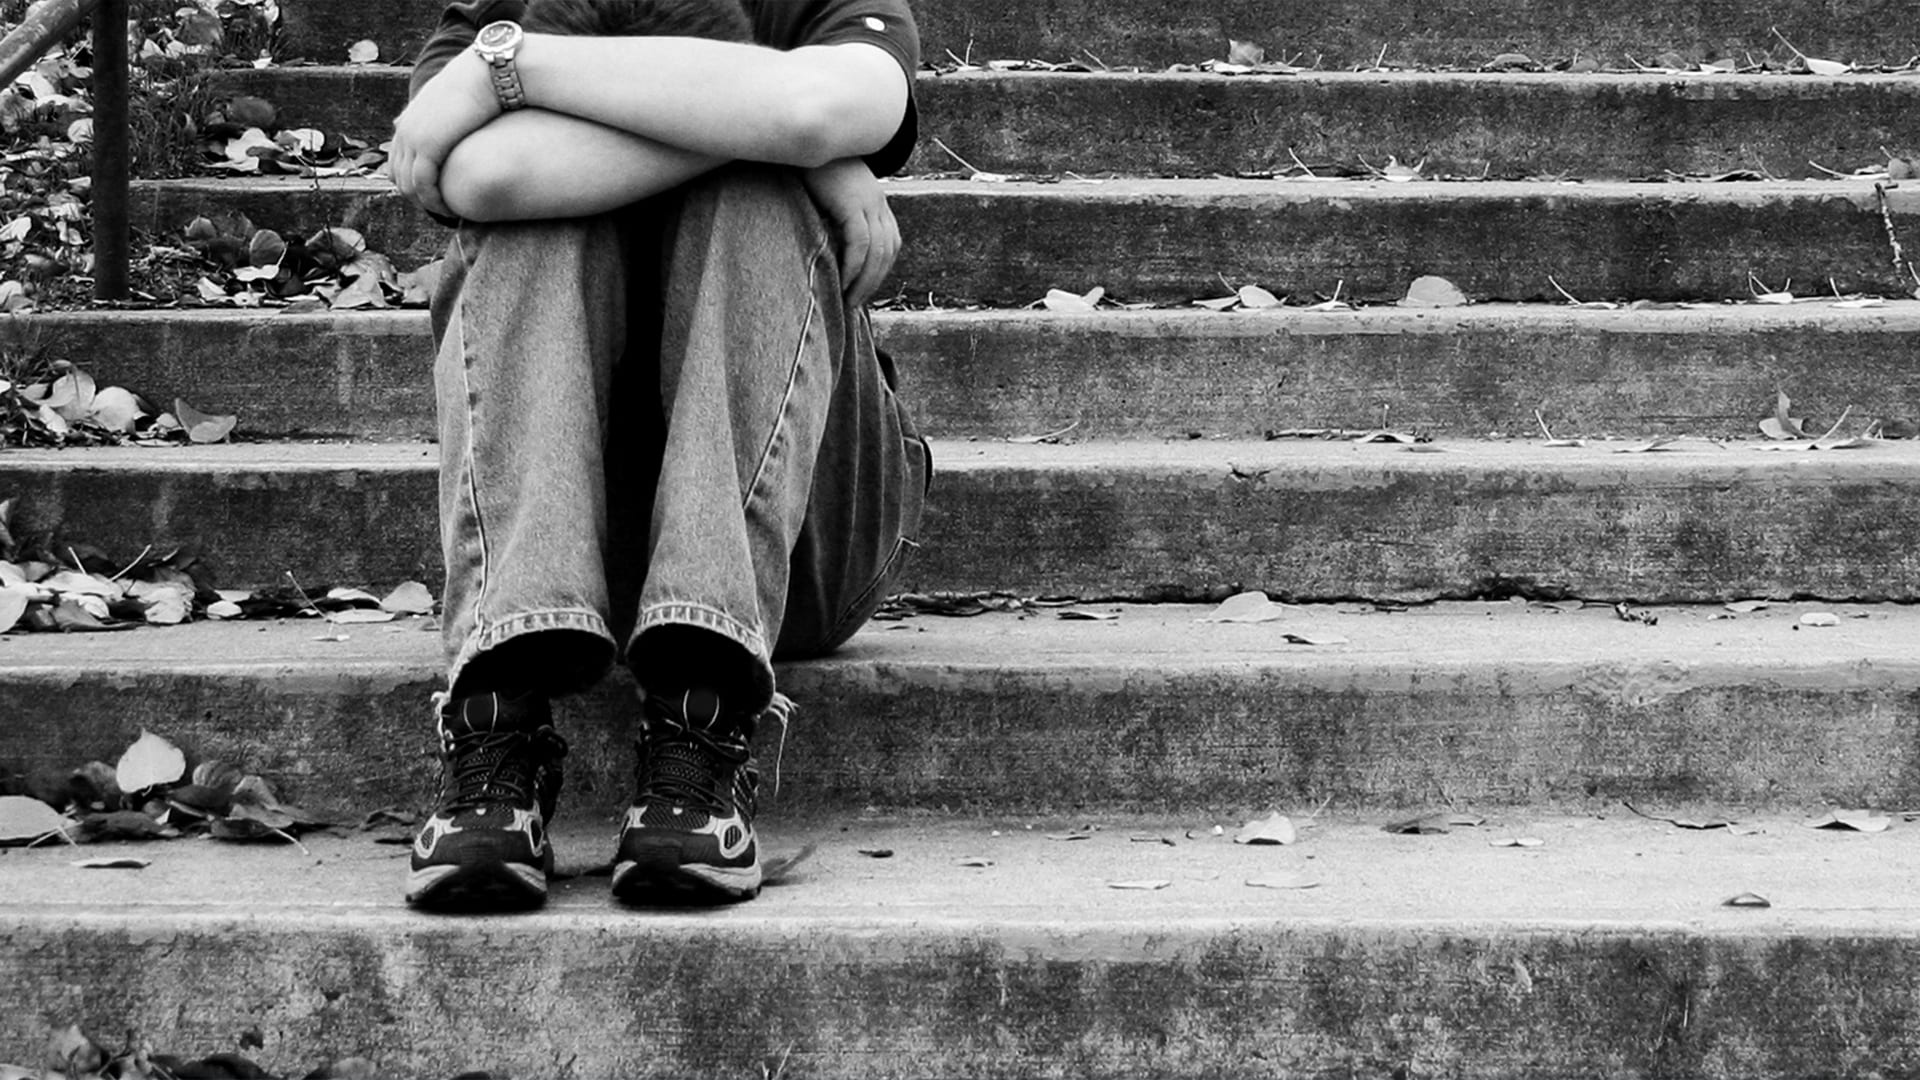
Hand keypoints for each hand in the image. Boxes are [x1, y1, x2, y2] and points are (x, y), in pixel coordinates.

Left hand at [389, 50, 499, 217]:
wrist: (485, 73)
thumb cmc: (480, 85)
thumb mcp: (457, 100)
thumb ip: (445, 114)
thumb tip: (455, 121)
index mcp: (409, 121)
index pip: (397, 162)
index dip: (413, 183)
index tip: (438, 195)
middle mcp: (405, 130)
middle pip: (399, 176)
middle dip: (418, 198)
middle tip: (444, 209)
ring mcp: (413, 139)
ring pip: (408, 185)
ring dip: (427, 204)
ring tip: (450, 213)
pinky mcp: (427, 147)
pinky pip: (423, 185)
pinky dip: (434, 202)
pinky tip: (452, 210)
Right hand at [802, 158, 897, 306]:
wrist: (806, 134)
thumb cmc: (808, 165)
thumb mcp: (826, 192)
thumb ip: (833, 214)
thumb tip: (824, 242)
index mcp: (874, 199)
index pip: (890, 242)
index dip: (881, 268)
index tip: (864, 288)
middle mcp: (876, 201)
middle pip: (888, 250)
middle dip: (875, 281)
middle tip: (856, 304)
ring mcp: (867, 201)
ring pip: (877, 250)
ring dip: (865, 279)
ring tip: (849, 299)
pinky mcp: (851, 202)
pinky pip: (859, 242)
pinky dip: (854, 265)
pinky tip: (842, 280)